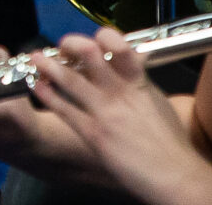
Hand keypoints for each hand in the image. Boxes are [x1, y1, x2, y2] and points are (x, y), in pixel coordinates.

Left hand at [31, 28, 211, 204]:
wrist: (175, 176)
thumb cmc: (171, 144)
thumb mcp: (158, 102)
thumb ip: (140, 83)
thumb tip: (130, 65)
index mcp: (140, 83)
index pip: (120, 47)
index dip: (104, 37)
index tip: (93, 39)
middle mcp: (120, 93)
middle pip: (89, 55)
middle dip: (70, 45)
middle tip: (62, 47)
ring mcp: (105, 113)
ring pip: (70, 80)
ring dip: (49, 66)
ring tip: (36, 58)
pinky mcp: (93, 134)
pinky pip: (64, 110)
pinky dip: (47, 95)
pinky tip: (37, 86)